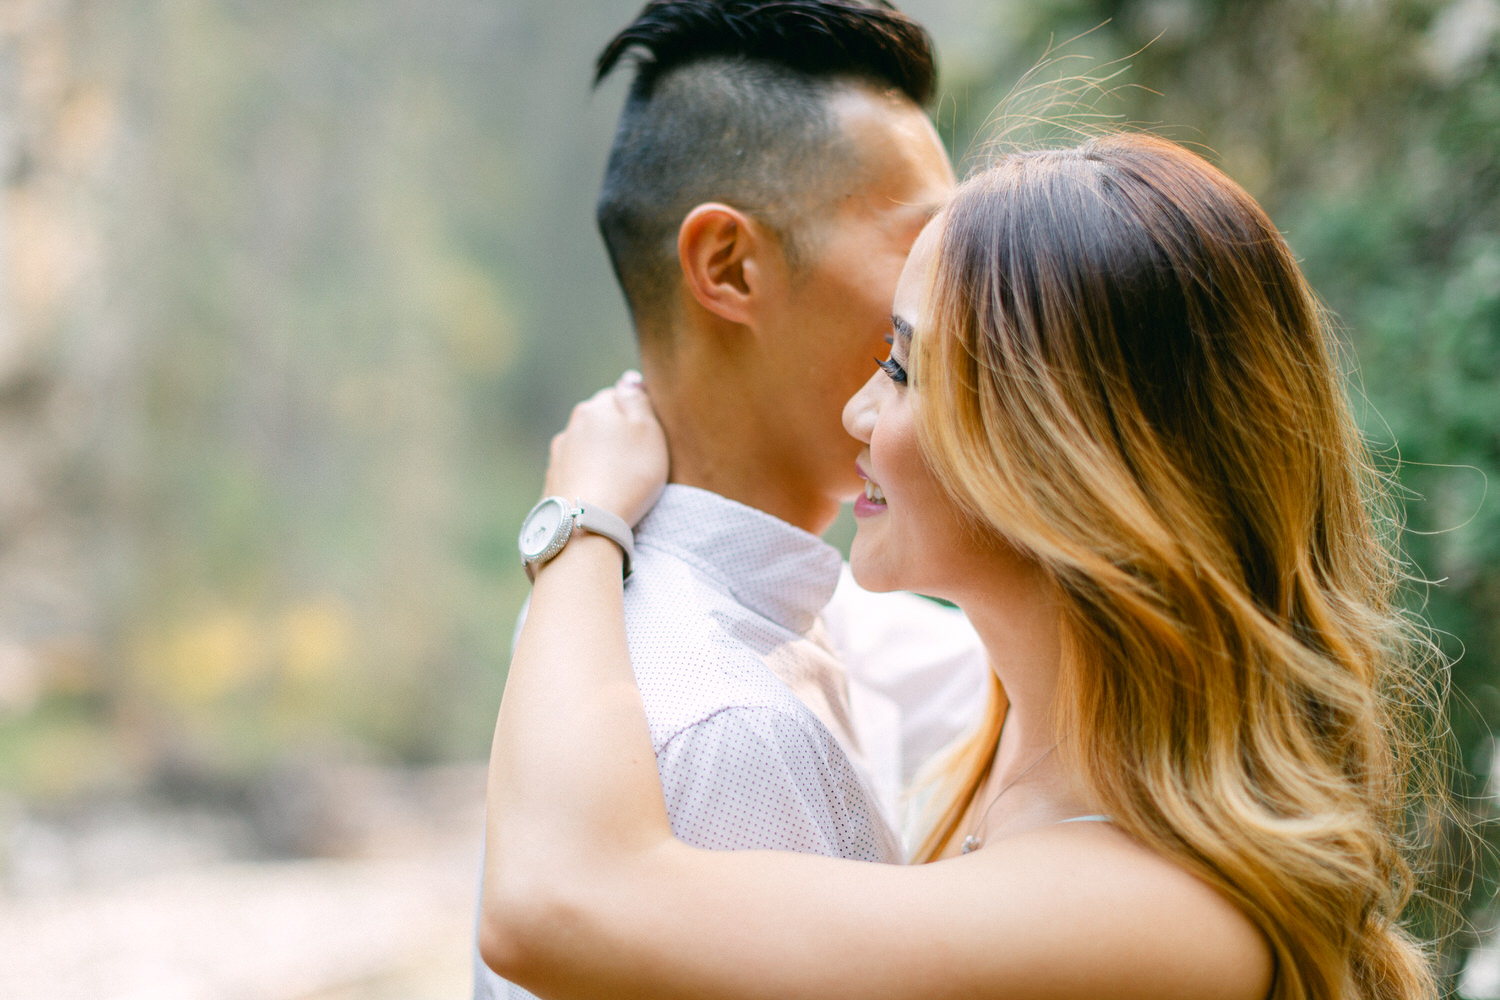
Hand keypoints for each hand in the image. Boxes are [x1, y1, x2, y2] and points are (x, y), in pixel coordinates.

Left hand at [543, 371, 668, 526]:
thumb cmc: (628, 476)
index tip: (648, 438)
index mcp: (595, 408)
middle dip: (615, 436)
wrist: (586, 523)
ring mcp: (558, 455)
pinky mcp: (552, 482)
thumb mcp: (649, 431)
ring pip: (586, 448)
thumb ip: (638, 400)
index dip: (636, 415)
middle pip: (599, 423)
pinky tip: (600, 495)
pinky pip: (576, 473)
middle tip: (637, 462)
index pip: (618, 396)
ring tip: (618, 483)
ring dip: (600, 459)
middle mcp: (571, 427)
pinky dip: (588, 479)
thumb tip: (627, 381)